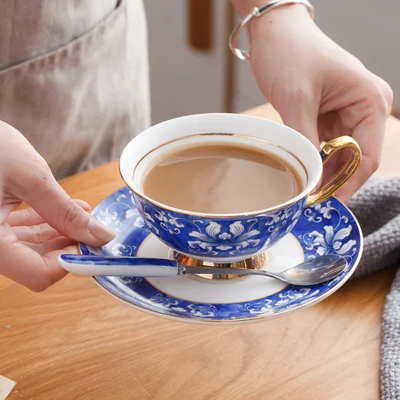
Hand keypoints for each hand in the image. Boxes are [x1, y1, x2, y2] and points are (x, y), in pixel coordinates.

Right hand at [0, 121, 114, 290]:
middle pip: (37, 264)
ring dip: (61, 234)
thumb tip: (100, 236)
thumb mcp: (31, 178)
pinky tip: (67, 210)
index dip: (71, 260)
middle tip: (93, 226)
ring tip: (83, 213)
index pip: (38, 275)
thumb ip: (66, 212)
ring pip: (32, 250)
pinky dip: (47, 225)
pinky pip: (22, 235)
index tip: (92, 241)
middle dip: (69, 245)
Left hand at [248, 5, 392, 201]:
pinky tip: (302, 173)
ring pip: (339, 157)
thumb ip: (305, 138)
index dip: (347, 184)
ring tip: (304, 192)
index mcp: (369, 101)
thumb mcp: (297, 97)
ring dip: (323, 173)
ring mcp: (345, 115)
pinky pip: (324, 148)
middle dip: (333, 181)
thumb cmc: (290, 52)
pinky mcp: (326, 118)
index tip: (326, 204)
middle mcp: (363, 110)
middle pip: (354, 160)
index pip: (366, 156)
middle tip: (310, 202)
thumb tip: (311, 177)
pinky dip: (314, 161)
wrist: (273, 33)